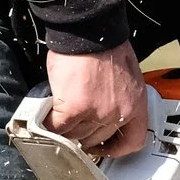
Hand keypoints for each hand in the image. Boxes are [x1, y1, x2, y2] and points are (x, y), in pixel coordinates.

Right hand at [45, 42, 148, 156]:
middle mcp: (119, 112)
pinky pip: (58, 127)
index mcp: (136, 103)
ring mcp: (97, 112)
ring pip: (76, 135)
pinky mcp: (75, 108)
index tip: (105, 148)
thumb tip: (103, 108)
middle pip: (98, 138)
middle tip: (72, 126)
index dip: (117, 149)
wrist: (89, 30)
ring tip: (57, 119)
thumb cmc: (105, 45)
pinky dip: (48, 125)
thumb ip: (119, 96)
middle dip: (83, 135)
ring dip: (64, 130)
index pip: (133, 141)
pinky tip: (44, 119)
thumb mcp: (126, 74)